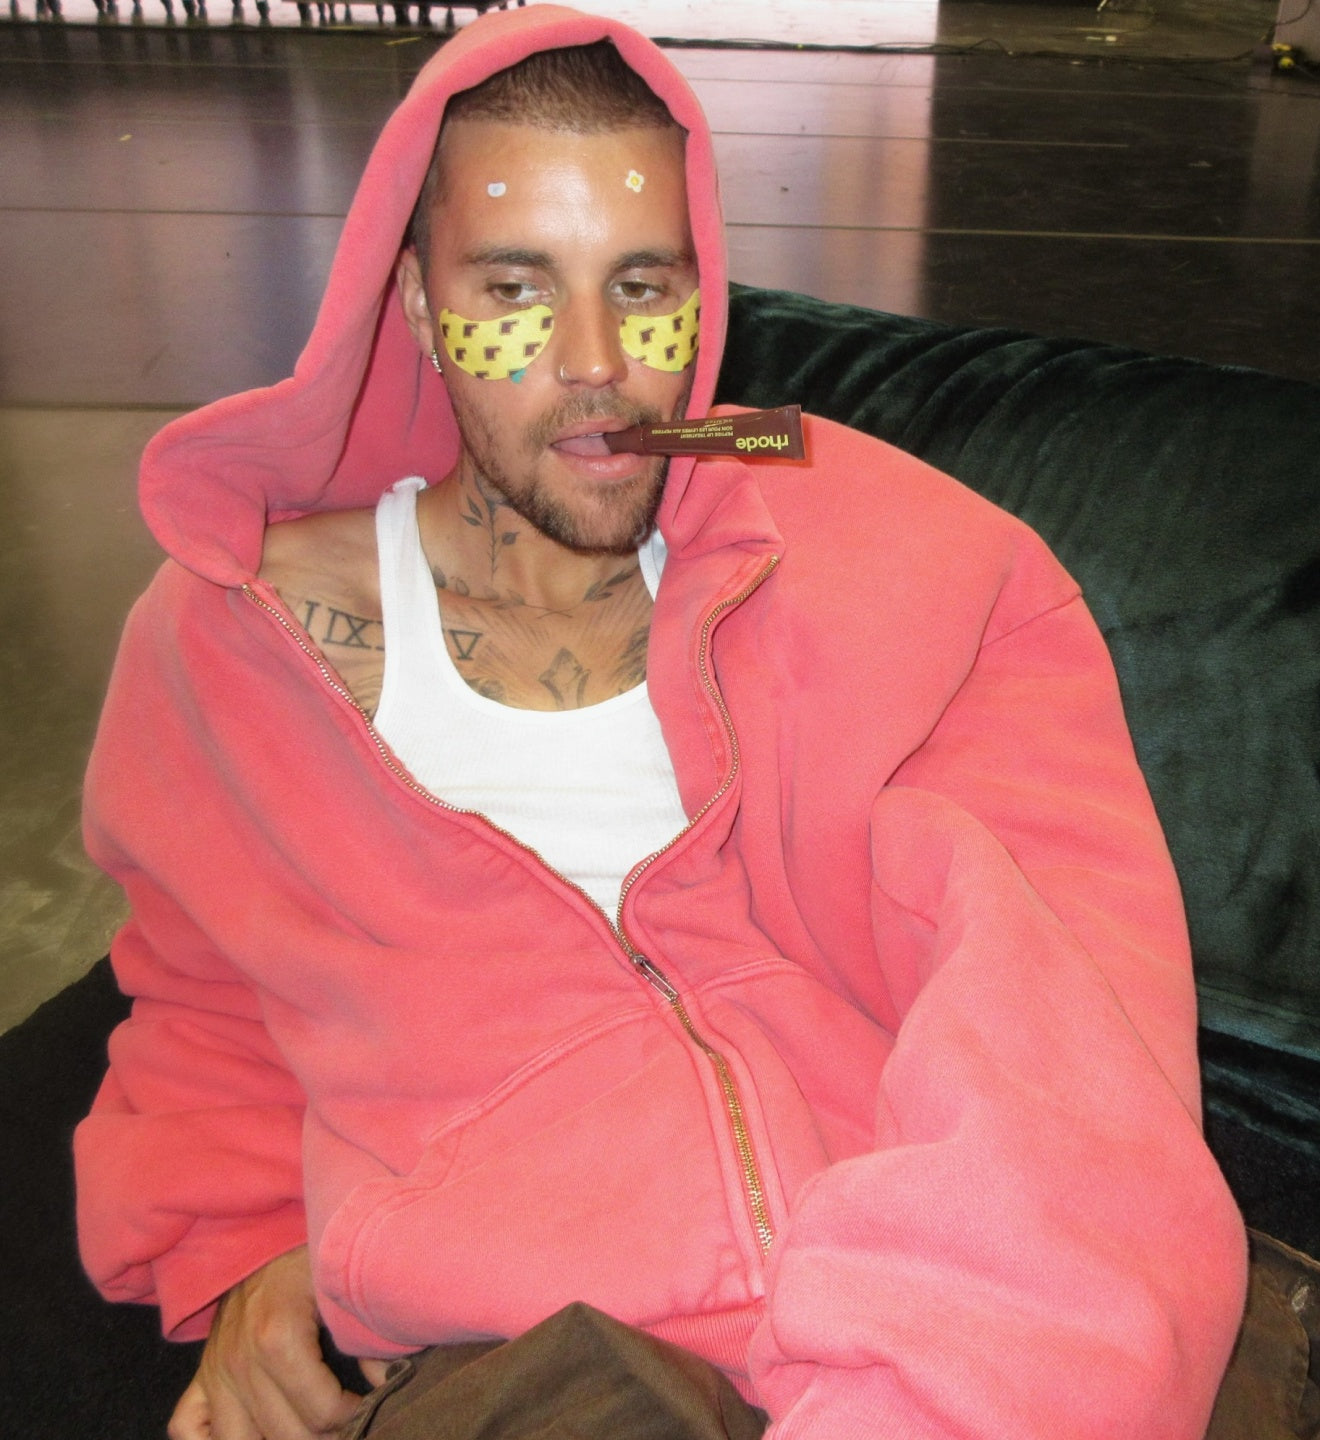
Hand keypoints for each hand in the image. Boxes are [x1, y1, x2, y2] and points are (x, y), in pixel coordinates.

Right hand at [168, 1246, 362, 1439]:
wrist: (264, 1234)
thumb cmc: (308, 1257)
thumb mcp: (343, 1290)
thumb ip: (369, 1338)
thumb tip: (386, 1383)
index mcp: (279, 1337)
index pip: (321, 1411)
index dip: (353, 1415)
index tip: (369, 1403)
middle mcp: (240, 1361)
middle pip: (285, 1435)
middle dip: (325, 1434)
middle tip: (347, 1422)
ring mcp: (215, 1371)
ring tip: (309, 1428)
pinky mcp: (200, 1375)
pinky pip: (186, 1427)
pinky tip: (253, 1434)